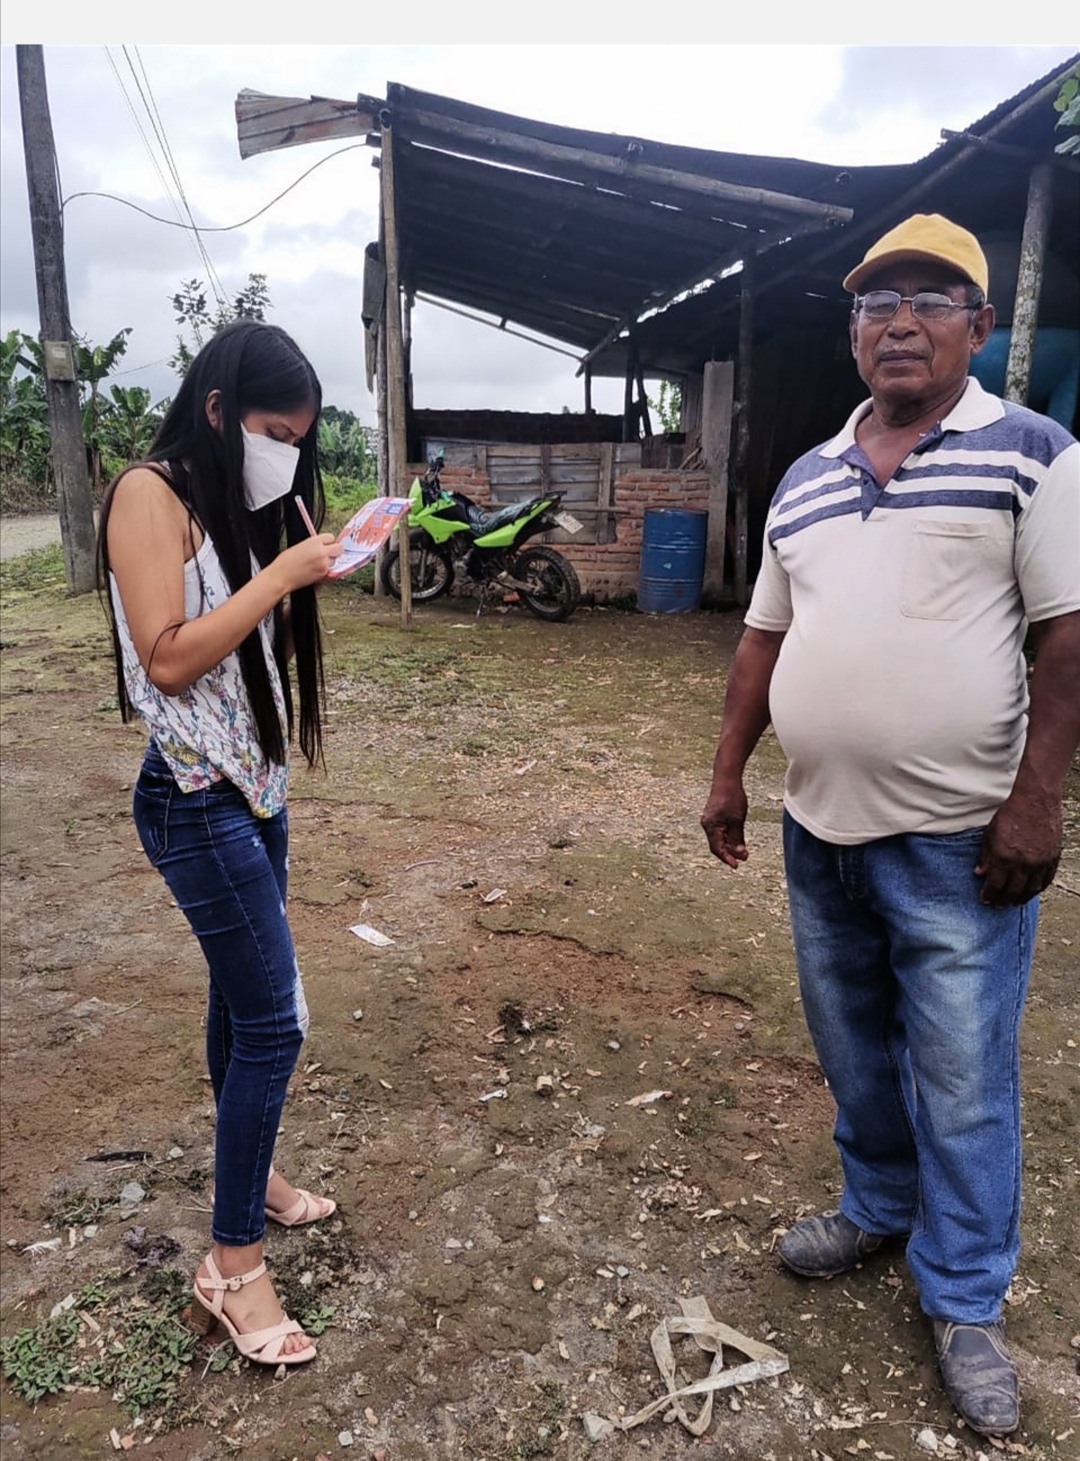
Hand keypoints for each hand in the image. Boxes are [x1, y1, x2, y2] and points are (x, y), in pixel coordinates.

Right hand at [277, 534, 342, 590]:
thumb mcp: (299, 546)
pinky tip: (314, 571)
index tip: (326, 544)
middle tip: (328, 554)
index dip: (328, 542)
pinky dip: (325, 570)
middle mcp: (321, 551)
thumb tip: (321, 546)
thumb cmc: (285, 563)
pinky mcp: (323, 574)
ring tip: (316, 564)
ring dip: (329, 562)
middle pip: (339, 548)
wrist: (281, 577)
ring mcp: (324, 563)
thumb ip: (313, 545)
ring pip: (335, 561)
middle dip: (334, 551)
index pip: (331, 537)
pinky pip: (330, 570)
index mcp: (314, 541)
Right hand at [701, 778, 748, 867]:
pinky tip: (738, 839)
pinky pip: (720, 832)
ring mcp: (710, 821)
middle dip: (730, 853)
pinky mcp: (714, 816)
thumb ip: (738, 838)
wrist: (726, 779)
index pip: (717, 848)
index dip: (727, 858)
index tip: (737, 866)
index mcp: (711, 827)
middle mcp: (707, 825)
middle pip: (717, 845)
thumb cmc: (732, 798)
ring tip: (743, 851)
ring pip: (719, 839)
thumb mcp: (737, 821)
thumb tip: (740, 854)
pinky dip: (728, 838)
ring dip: (730, 846)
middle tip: (744, 858)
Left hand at [974, 789, 1062, 906]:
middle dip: (1003, 900)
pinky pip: (1046, 880)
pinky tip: (1031, 891)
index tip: (985, 900)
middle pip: (1012, 891)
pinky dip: (1037, 889)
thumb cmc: (1010, 814)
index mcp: (1004, 857)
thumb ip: (985, 856)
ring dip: (1021, 898)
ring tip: (1013, 902)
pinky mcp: (1052, 858)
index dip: (989, 896)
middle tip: (998, 905)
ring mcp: (1040, 862)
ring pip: (1031, 889)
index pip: (995, 885)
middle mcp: (1023, 863)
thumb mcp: (990, 834)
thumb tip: (979, 873)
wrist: (1036, 800)